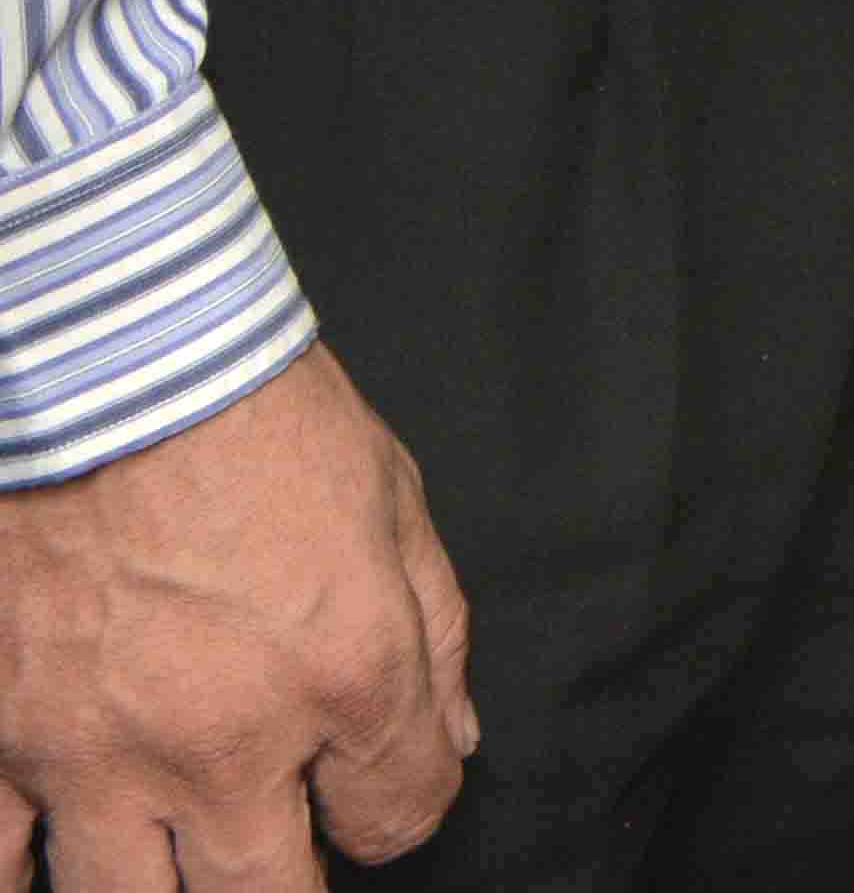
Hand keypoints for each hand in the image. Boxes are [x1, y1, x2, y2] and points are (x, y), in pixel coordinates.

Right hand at [0, 346, 474, 888]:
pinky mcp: (0, 740)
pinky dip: (21, 875)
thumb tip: (453, 734)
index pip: (399, 815)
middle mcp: (225, 741)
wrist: (111, 368)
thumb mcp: (394, 505)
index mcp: (347, 677)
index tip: (380, 794)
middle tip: (281, 855)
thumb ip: (437, 635)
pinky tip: (47, 866)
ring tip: (178, 866)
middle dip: (289, 887)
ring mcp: (97, 754)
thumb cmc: (255, 418)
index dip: (401, 810)